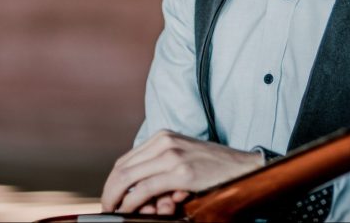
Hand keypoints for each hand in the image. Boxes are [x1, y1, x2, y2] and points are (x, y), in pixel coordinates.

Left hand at [100, 130, 264, 214]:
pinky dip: (131, 203)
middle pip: (122, 168)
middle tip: (107, 209)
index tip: (110, 198)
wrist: (242, 166)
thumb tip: (134, 193)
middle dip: (109, 192)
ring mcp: (172, 156)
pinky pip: (144, 189)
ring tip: (117, 212)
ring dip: (117, 200)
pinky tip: (131, 210)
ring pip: (128, 179)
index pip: (125, 160)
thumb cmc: (212, 167)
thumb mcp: (182, 158)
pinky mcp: (181, 172)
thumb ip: (159, 168)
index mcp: (163, 136)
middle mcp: (165, 142)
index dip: (112, 182)